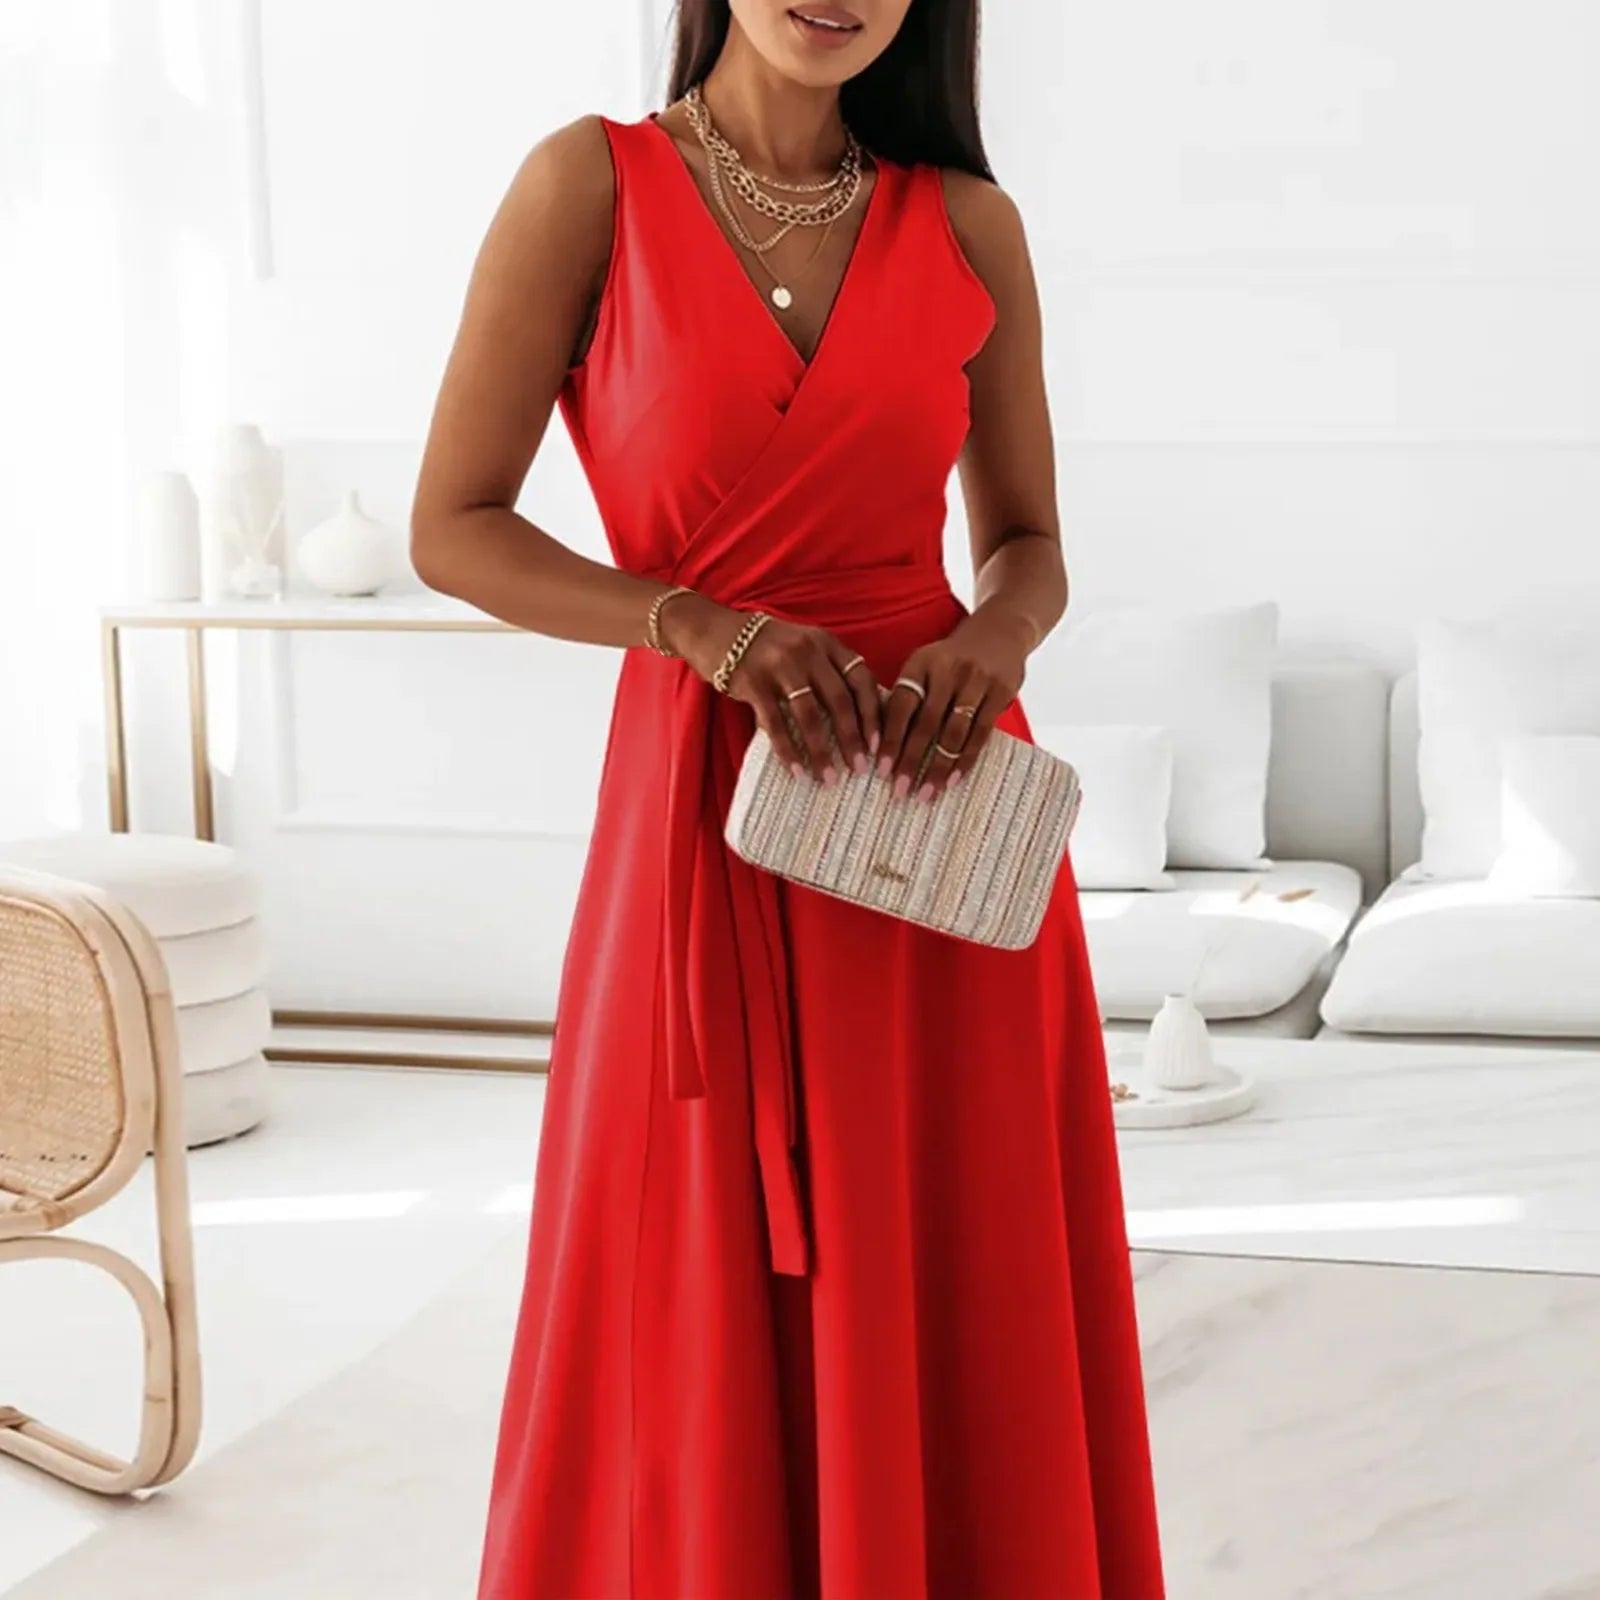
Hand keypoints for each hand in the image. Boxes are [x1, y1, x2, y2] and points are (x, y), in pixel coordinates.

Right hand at [660, 593, 881, 783]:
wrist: (715, 630)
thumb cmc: (766, 647)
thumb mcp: (804, 647)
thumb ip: (828, 672)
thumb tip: (859, 718)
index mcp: (826, 643)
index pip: (861, 679)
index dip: (873, 713)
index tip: (879, 744)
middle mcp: (807, 651)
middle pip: (840, 700)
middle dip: (852, 739)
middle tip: (860, 769)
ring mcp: (780, 665)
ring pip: (810, 715)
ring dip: (821, 751)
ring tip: (828, 778)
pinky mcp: (753, 682)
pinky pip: (775, 724)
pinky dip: (788, 751)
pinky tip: (796, 772)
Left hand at [877, 609, 1034, 798]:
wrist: (1000, 631)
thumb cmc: (952, 659)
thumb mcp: (926, 665)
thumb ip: (907, 696)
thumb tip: (878, 744)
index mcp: (921, 663)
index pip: (901, 706)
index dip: (890, 739)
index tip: (880, 769)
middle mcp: (947, 670)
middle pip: (926, 723)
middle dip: (911, 760)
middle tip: (900, 790)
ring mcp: (976, 680)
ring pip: (954, 732)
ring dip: (939, 767)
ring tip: (926, 793)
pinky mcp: (1000, 692)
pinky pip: (981, 733)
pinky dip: (966, 759)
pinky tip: (953, 780)